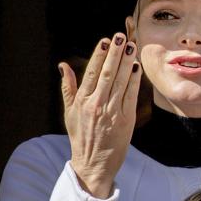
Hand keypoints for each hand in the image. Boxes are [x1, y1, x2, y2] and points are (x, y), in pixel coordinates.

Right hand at [60, 33, 141, 197]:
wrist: (93, 164)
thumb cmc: (81, 136)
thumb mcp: (69, 112)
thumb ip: (68, 88)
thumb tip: (64, 65)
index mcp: (82, 101)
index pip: (92, 72)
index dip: (99, 55)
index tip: (105, 40)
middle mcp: (96, 104)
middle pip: (108, 73)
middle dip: (115, 53)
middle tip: (121, 36)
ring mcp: (112, 112)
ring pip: (121, 82)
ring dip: (127, 63)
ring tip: (132, 46)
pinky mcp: (126, 120)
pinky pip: (131, 96)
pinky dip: (135, 81)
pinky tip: (137, 68)